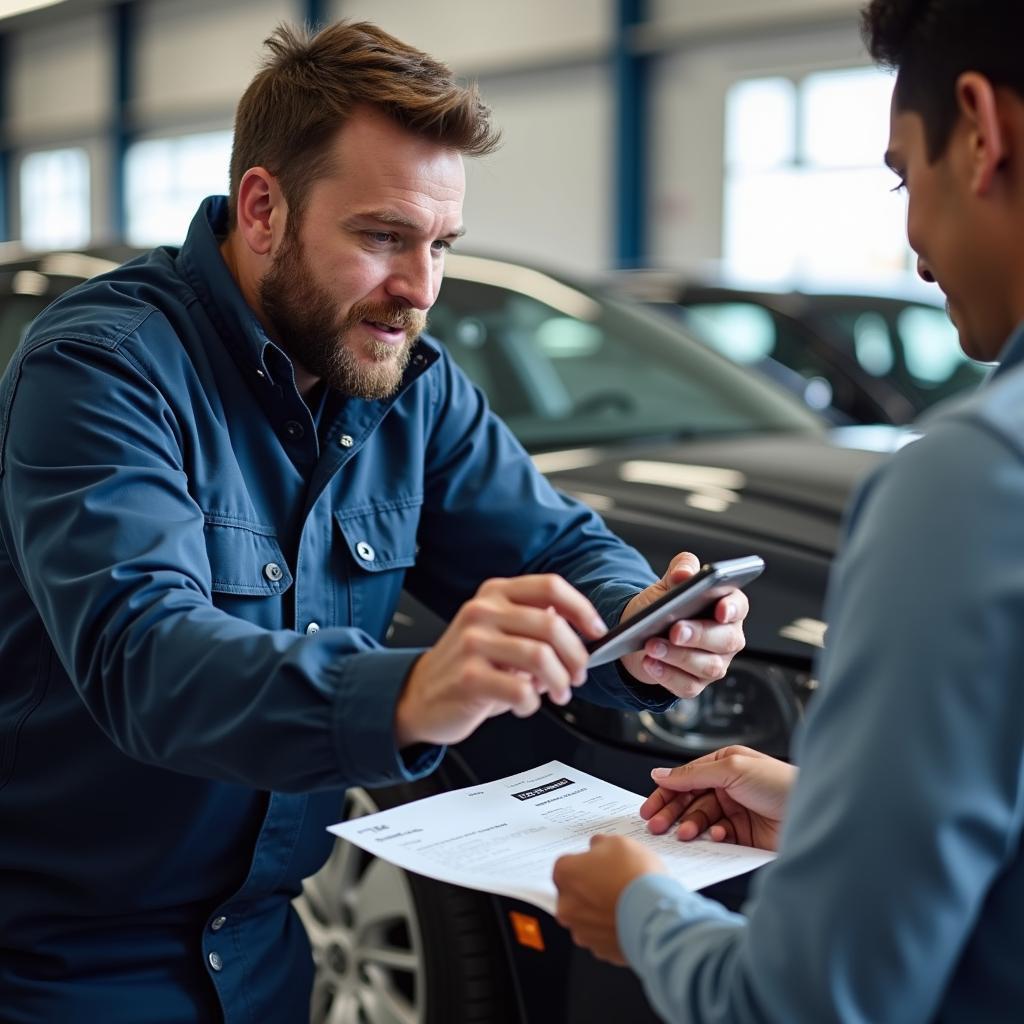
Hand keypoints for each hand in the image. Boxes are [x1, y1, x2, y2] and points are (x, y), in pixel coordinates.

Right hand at [395, 575, 606, 746]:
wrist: (419, 695)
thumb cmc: (468, 665)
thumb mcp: (500, 632)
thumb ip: (535, 622)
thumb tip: (581, 627)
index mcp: (494, 593)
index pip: (550, 586)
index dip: (582, 609)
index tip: (596, 631)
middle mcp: (482, 611)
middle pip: (552, 624)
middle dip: (576, 656)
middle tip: (578, 675)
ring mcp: (472, 642)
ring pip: (541, 657)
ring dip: (560, 682)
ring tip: (558, 693)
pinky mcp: (468, 677)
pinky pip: (521, 690)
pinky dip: (532, 703)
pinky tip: (525, 704)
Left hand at [553, 835, 664, 964]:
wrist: (659, 919)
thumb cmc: (636, 878)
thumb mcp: (619, 843)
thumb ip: (600, 844)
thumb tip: (597, 847)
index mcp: (565, 874)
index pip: (567, 864)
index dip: (587, 862)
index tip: (600, 863)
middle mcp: (566, 905)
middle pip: (574, 892)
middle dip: (590, 887)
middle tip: (614, 881)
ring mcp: (581, 931)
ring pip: (587, 916)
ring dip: (600, 909)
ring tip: (625, 901)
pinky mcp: (599, 950)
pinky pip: (601, 935)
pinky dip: (611, 928)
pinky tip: (628, 918)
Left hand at [619, 552, 748, 697]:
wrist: (642, 634)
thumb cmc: (664, 606)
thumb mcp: (669, 582)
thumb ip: (681, 568)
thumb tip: (684, 573)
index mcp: (726, 607)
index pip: (738, 606)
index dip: (732, 608)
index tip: (720, 609)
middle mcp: (727, 637)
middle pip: (726, 639)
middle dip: (699, 635)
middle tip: (675, 630)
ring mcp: (715, 663)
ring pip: (708, 666)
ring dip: (678, 656)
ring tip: (653, 645)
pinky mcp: (697, 683)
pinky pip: (688, 685)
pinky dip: (667, 675)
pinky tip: (650, 663)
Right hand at [641, 745, 796, 850]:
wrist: (815, 814)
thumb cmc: (780, 783)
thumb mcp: (732, 769)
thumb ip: (693, 773)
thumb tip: (661, 774)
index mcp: (724, 764)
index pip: (685, 778)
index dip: (666, 792)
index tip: (649, 808)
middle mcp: (728, 786)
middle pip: (690, 800)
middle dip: (672, 813)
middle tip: (656, 826)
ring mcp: (736, 810)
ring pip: (702, 820)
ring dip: (691, 827)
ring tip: (686, 835)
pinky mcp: (744, 834)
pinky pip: (719, 837)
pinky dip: (713, 838)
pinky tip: (716, 837)